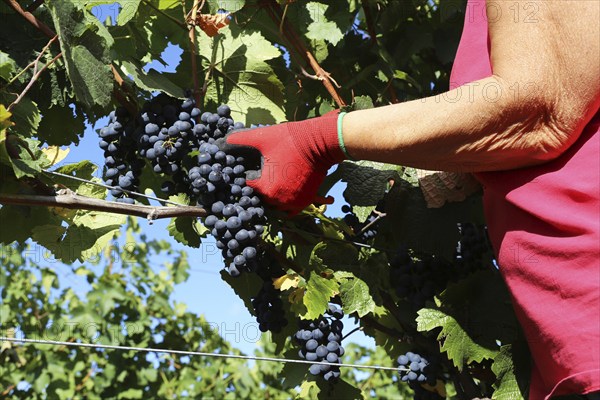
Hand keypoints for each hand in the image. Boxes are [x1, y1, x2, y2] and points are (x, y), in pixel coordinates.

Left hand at [220, 111, 345, 213]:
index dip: (243, 177)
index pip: (247, 187)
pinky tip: (281, 194)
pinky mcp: (305, 202)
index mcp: (266, 188)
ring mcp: (294, 203)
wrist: (320, 143)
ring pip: (275, 206)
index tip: (244, 169)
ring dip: (270, 197)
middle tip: (257, 175)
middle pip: (260, 199)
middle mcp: (279, 200)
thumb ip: (239, 140)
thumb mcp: (262, 137)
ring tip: (269, 183)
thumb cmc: (290, 139)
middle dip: (257, 188)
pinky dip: (284, 204)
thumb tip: (221, 142)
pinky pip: (290, 210)